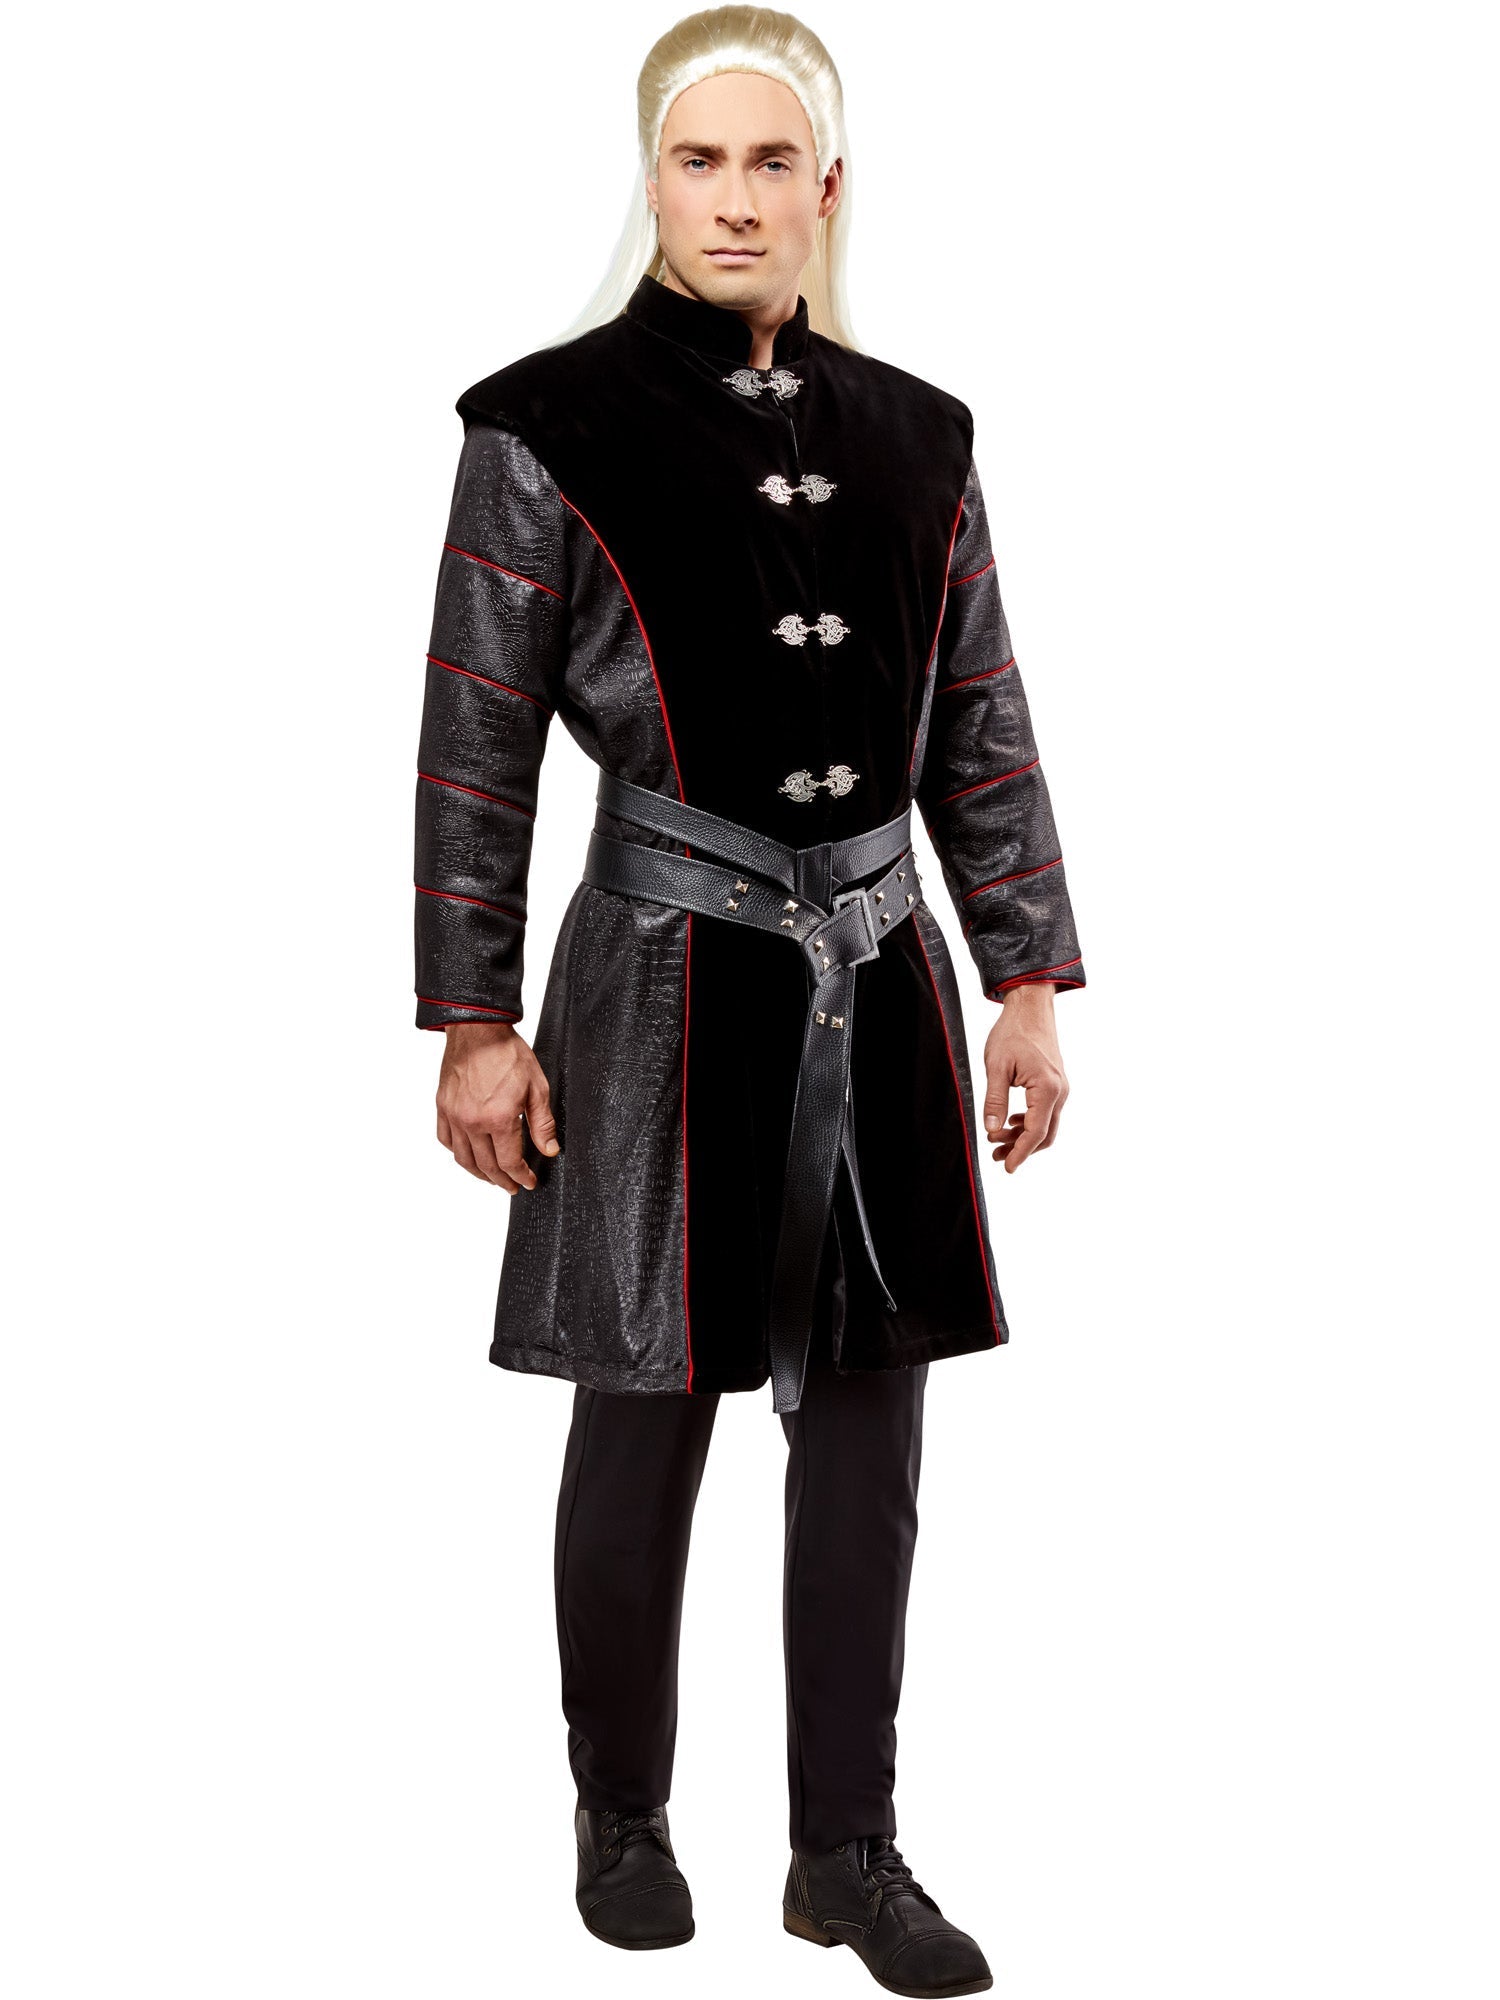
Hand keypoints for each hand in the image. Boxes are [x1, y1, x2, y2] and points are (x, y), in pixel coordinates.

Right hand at [436, 1022, 558, 1193]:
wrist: (478, 1030)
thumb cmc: (507, 1053)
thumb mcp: (536, 1087)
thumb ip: (542, 1123)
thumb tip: (548, 1150)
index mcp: (498, 1118)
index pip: (509, 1162)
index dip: (521, 1176)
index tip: (528, 1182)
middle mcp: (473, 1122)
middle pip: (486, 1166)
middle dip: (502, 1181)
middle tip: (512, 1186)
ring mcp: (454, 1115)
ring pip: (463, 1158)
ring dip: (479, 1173)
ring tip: (492, 1177)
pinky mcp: (443, 1107)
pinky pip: (446, 1139)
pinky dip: (457, 1152)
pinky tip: (468, 1155)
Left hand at [981, 984, 1067, 1172]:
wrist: (1030, 1007)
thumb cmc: (1013, 1032)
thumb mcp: (996, 1067)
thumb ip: (994, 1100)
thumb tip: (991, 1128)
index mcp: (1047, 1089)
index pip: (1035, 1133)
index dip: (1020, 1153)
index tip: (1006, 1167)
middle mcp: (1060, 1091)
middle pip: (1044, 1135)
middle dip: (1020, 1148)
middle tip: (996, 1155)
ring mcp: (1060, 1087)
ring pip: (1046, 1124)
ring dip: (1023, 1136)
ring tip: (997, 1140)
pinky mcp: (1055, 1083)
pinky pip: (1046, 1112)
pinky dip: (1030, 1122)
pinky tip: (1011, 1122)